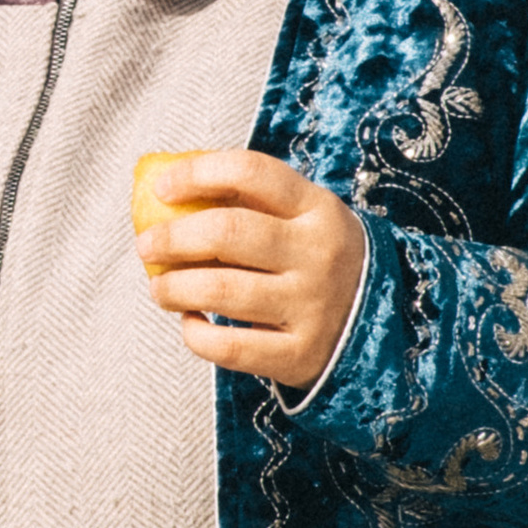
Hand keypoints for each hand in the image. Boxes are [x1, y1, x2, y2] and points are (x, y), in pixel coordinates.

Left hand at [134, 150, 367, 386]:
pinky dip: (195, 334)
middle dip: (171, 238)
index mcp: (317, 209)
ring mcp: (312, 307)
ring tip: (159, 288)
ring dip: (172, 288)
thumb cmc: (315, 258)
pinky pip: (230, 348)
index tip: (162, 188)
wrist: (382, 323)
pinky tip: (190, 322)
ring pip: (221, 291)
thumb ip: (247, 197)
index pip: (251, 172)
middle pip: (228, 233)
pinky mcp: (300, 355)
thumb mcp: (302, 217)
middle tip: (145, 246)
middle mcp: (318, 255)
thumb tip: (165, 182)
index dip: (197, 174)